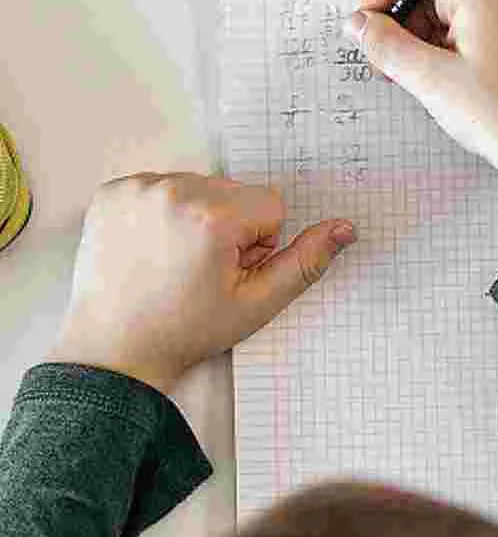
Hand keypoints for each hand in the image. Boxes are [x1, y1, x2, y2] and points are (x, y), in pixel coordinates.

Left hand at [47, 173, 354, 397]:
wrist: (114, 349)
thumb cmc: (185, 330)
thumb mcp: (257, 303)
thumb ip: (305, 261)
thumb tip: (344, 228)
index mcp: (212, 216)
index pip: (270, 206)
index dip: (259, 244)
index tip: (228, 271)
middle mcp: (173, 191)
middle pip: (235, 192)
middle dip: (230, 226)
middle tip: (200, 269)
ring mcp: (137, 190)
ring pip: (200, 187)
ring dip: (197, 216)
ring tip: (174, 259)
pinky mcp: (113, 192)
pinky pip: (162, 186)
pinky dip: (163, 212)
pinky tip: (152, 246)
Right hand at [347, 0, 497, 226]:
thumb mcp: (430, 78)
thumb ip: (385, 44)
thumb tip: (360, 23)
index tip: (369, 26)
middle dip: (407, 23)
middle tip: (391, 64)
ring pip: (458, 12)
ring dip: (429, 40)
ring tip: (423, 81)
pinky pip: (480, 28)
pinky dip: (455, 49)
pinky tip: (449, 82)